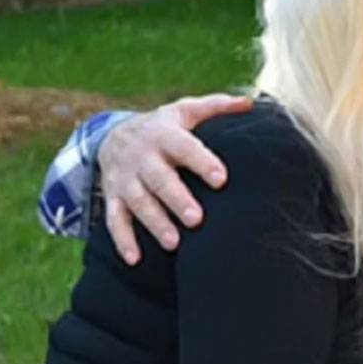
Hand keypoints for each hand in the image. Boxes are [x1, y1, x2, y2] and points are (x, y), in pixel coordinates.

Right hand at [99, 93, 251, 263]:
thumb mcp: (185, 111)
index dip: (201, 161)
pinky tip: (136, 259)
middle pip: (159, 180)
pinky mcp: (113, 197)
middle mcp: (142, 157)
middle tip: (198, 219)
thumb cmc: (163, 127)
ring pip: (138, 202)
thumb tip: (251, 103)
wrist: (111, 135)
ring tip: (174, 243)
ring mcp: (125, 179)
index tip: (221, 178)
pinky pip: (114, 220)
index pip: (183, 147)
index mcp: (164, 134)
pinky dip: (123, 240)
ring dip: (154, 223)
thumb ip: (216, 106)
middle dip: (177, 200)